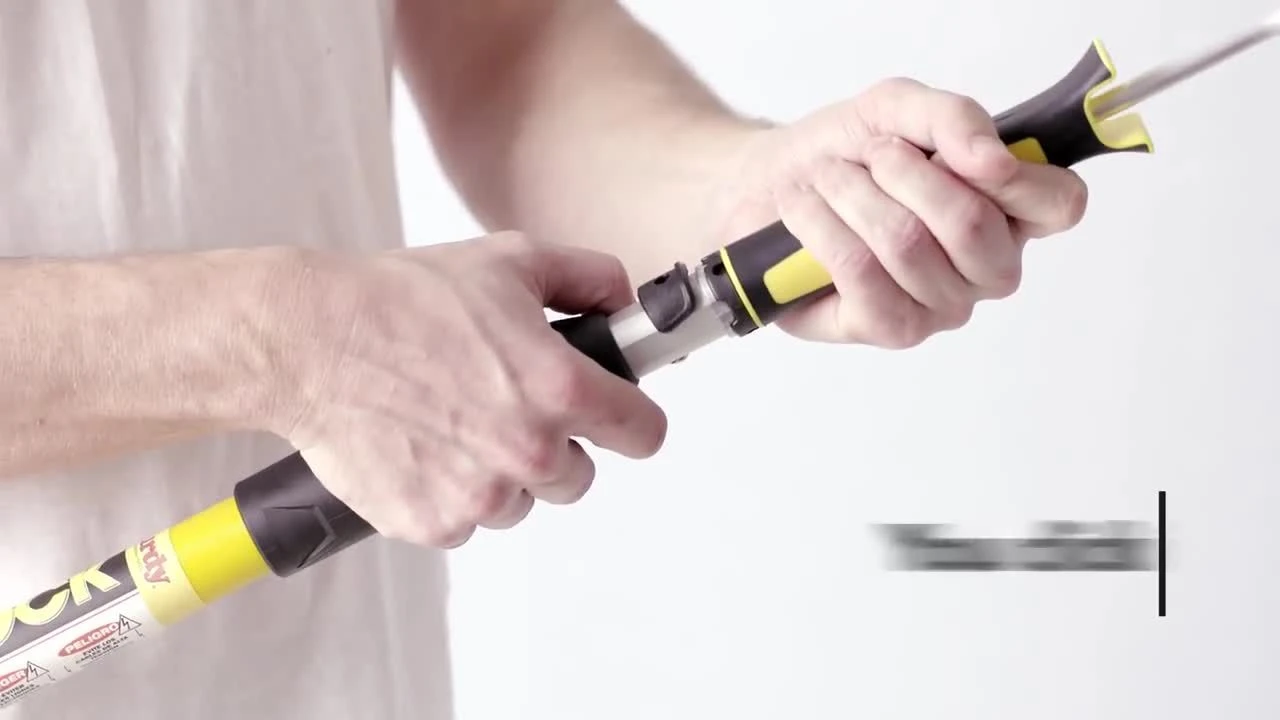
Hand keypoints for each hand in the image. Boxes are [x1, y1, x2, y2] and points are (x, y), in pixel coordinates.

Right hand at [269, 232, 666, 547]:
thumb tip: (624, 302)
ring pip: (522, 503)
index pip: (644, 434)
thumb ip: (588, 277)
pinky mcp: (434, 523)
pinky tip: (422, 446)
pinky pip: (467, 521)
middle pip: (579, 477)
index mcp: (558, 389)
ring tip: (454, 421)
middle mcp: (528, 451)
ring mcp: (480, 496)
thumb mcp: (511, 260)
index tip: (617, 414)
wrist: (311, 342)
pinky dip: (451, 493)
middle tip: (508, 405)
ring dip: (502, 474)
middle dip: (556, 446)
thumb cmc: (403, 300)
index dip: (632, 419)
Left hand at [717, 77, 1088, 346]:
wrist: (769, 186)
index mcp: (1011, 212)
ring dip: (852, 195)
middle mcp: (987, 267)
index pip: (1060, 204)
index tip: (962, 153)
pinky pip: (862, 274)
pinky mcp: (889, 328)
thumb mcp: (897, 109)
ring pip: (908, 246)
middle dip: (905, 175)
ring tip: (827, 179)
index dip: (1017, 178)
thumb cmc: (844, 152)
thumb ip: (953, 118)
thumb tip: (993, 157)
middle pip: (973, 226)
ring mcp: (942, 305)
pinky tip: (804, 211)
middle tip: (870, 156)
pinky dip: (822, 228)